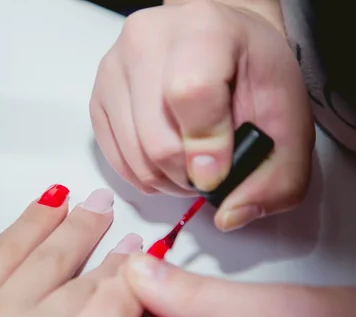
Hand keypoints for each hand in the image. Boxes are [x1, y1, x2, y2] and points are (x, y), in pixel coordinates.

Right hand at [0, 185, 143, 316]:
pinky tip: (145, 271)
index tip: (52, 199)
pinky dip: (129, 290)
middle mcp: (3, 310)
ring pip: (82, 282)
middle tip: (98, 201)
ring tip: (129, 233)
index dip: (30, 222)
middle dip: (77, 227)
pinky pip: (109, 316)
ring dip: (108, 255)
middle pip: (49, 257)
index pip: (4, 250)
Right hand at [89, 1, 314, 230]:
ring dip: (165, 180)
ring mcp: (115, 68)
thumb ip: (278, 177)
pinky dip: (142, 174)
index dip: (206, 147)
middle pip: (156, 138)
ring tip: (189, 167)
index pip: (191, 94)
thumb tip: (230, 215)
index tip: (218, 173)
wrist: (216, 41)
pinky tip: (164, 162)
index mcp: (203, 29)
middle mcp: (148, 40)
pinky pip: (114, 157)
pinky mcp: (98, 95)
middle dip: (188, 175)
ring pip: (133, 156)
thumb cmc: (250, 72)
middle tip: (210, 172)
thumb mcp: (289, 118)